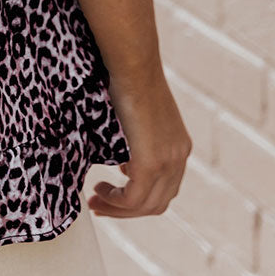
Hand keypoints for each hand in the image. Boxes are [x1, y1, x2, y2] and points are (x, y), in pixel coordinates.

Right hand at [88, 66, 192, 219]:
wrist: (133, 65)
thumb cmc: (128, 79)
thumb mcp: (138, 116)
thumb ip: (136, 141)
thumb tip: (121, 162)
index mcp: (178, 146)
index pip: (164, 189)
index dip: (139, 198)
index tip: (113, 195)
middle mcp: (179, 157)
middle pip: (156, 203)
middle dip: (126, 210)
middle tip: (99, 204)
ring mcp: (168, 161)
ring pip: (145, 206)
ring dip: (118, 208)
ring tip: (95, 199)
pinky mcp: (151, 162)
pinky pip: (133, 198)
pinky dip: (116, 201)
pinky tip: (99, 190)